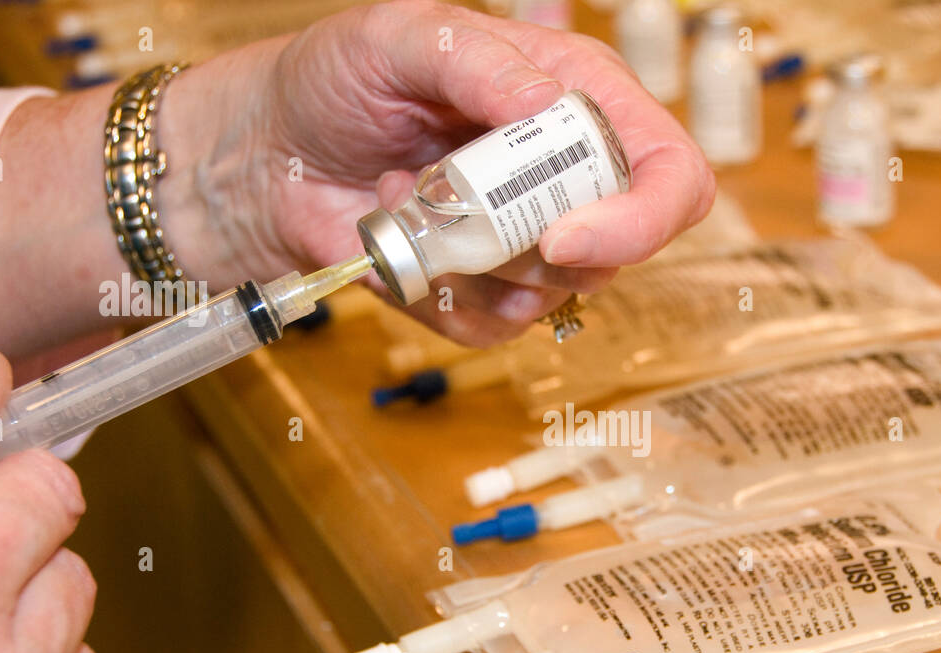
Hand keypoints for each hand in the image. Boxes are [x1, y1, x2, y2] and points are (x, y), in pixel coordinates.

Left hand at [164, 0, 715, 344]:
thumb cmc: (335, 81)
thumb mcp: (404, 37)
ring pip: (557, 295)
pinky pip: (496, 326)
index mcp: (578, 99)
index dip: (642, 217)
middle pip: (621, 248)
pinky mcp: (485, 293)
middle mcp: (568, 176)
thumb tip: (550, 105)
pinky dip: (440, 292)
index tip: (566, 237)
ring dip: (474, 259)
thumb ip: (483, 61)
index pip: (671, 173)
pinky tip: (402, 241)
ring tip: (412, 199)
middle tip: (455, 207)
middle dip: (539, 246)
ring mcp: (529, 240)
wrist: (269, 156)